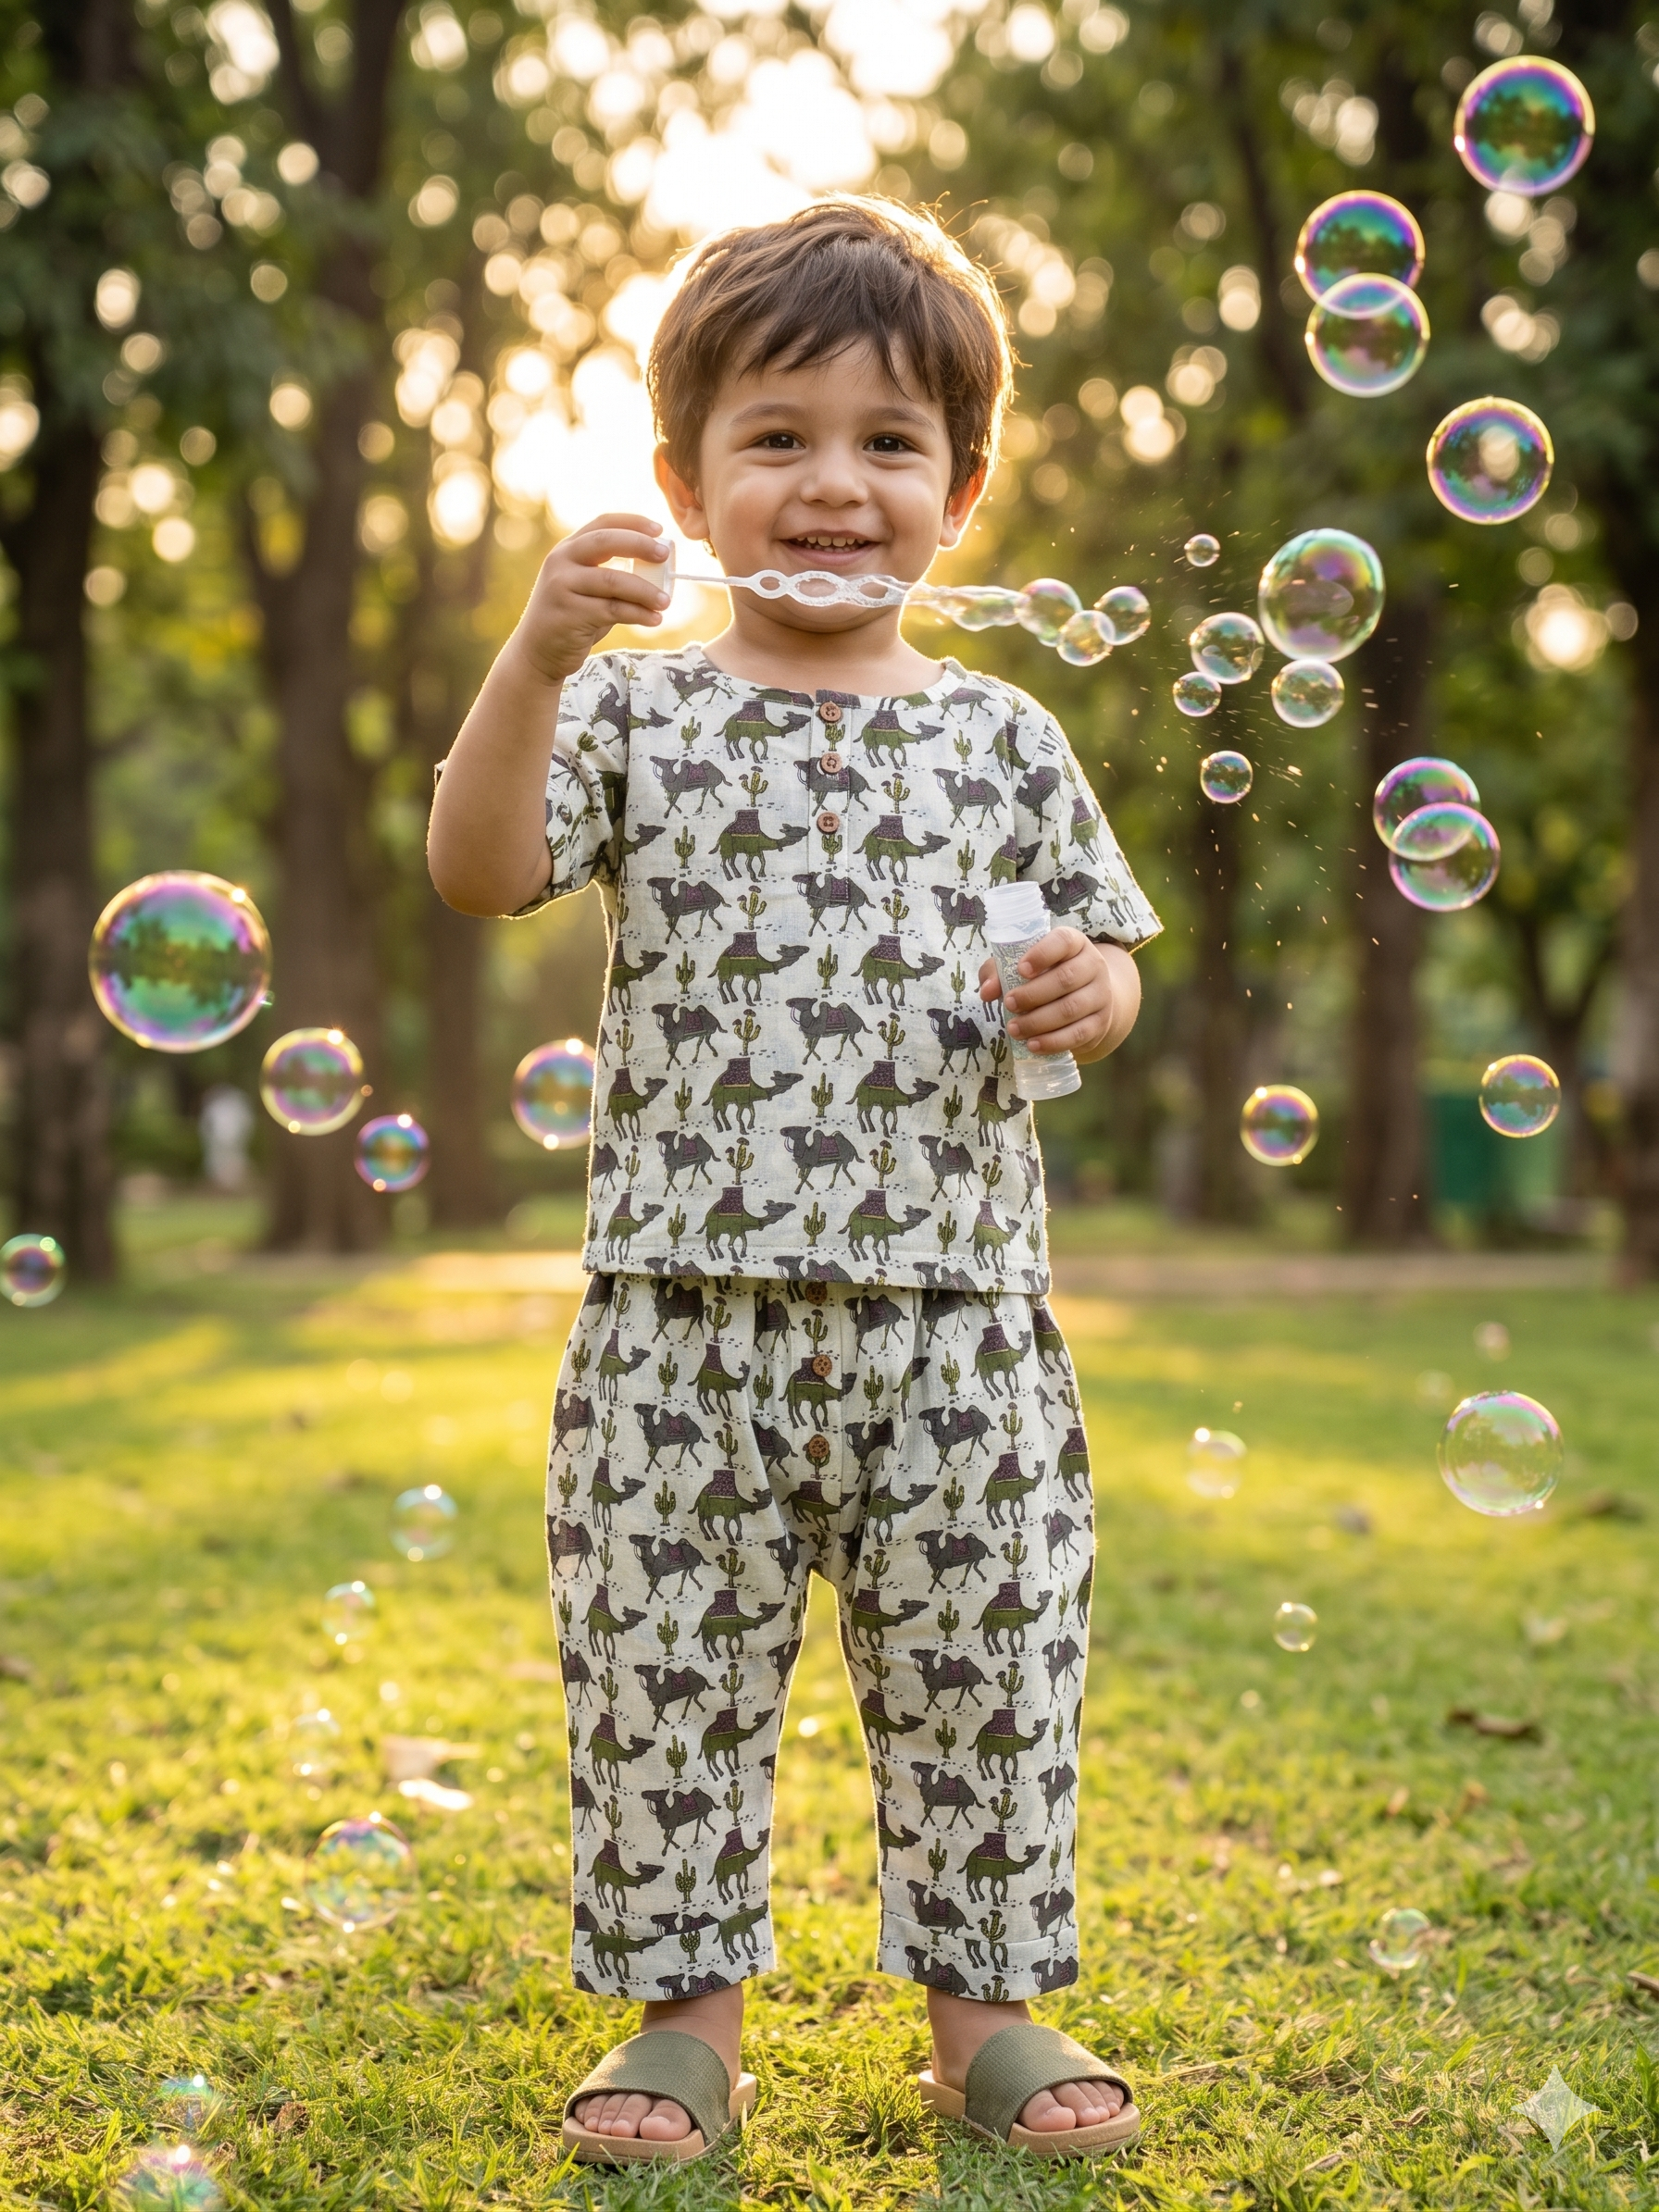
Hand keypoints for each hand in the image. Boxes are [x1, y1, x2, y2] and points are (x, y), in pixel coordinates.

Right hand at [511, 511, 672, 683]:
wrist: (537, 651)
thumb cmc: (572, 617)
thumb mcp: (585, 587)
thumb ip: (610, 573)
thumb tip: (658, 570)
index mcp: (567, 549)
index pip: (602, 524)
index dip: (632, 523)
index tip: (659, 530)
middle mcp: (561, 562)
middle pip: (605, 542)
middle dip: (639, 545)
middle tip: (665, 555)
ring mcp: (562, 586)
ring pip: (613, 580)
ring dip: (645, 590)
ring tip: (666, 601)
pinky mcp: (569, 614)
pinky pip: (613, 609)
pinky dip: (638, 614)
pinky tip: (654, 619)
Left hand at [978, 927, 1140, 1065]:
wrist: (1087, 999)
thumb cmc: (1047, 976)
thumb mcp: (1024, 966)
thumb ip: (1000, 971)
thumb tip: (986, 991)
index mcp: (1075, 944)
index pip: (1064, 941)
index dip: (1042, 954)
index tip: (1020, 970)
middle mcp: (1093, 965)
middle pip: (1066, 978)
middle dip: (1033, 994)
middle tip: (1009, 1004)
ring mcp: (1100, 995)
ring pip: (1071, 1009)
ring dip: (1038, 1021)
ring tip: (1014, 1028)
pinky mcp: (1100, 1022)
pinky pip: (1078, 1034)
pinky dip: (1053, 1041)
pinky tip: (1032, 1044)